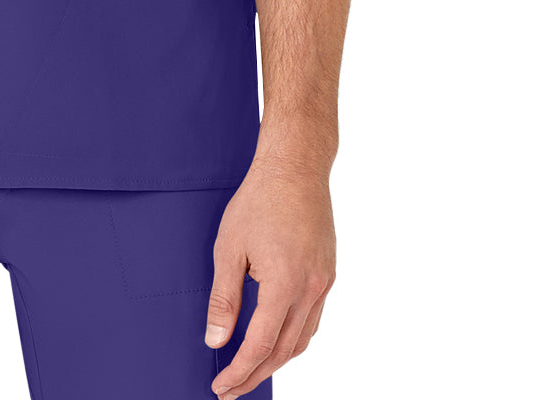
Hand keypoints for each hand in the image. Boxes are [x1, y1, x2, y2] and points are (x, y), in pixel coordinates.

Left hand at [203, 158, 335, 397]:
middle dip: (255, 374)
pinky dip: (293, 338)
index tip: (221, 388)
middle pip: (283, 351)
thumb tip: (216, 341)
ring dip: (277, 361)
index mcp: (285, 284)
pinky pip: (312, 320)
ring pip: (302, 339)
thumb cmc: (258, 201)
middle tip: (231, 390)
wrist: (295, 167)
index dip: (239, 370)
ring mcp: (324, 283)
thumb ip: (224, 299)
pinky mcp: (328, 274)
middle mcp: (311, 290)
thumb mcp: (229, 248)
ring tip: (250, 371)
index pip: (260, 345)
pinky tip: (276, 340)